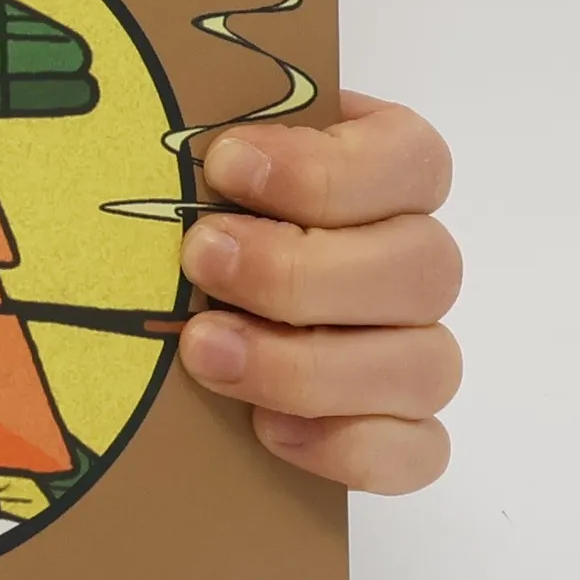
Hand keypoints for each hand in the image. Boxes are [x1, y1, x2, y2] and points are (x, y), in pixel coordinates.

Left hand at [177, 93, 460, 492]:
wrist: (154, 338)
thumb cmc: (177, 227)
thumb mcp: (182, 169)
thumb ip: (197, 145)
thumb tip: (176, 127)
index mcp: (378, 177)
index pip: (410, 161)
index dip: (328, 167)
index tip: (227, 165)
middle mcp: (408, 262)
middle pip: (424, 267)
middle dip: (300, 269)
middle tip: (201, 260)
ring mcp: (411, 351)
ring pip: (425, 363)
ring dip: (310, 363)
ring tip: (206, 350)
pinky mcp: (396, 431)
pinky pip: (417, 451)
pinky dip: (348, 445)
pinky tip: (267, 429)